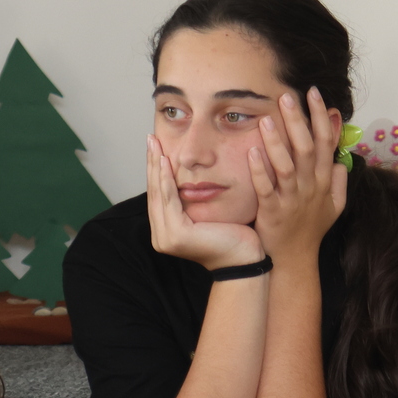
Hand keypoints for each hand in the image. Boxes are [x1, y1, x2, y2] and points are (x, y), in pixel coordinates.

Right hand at [145, 135, 262, 269]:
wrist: (247, 259)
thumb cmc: (235, 236)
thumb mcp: (209, 213)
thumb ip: (194, 201)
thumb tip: (189, 179)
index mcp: (167, 230)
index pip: (160, 194)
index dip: (156, 170)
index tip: (156, 146)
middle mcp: (161, 235)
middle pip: (155, 191)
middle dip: (152, 163)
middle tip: (150, 138)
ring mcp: (166, 237)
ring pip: (159, 193)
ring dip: (156, 166)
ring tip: (154, 144)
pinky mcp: (176, 234)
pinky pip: (170, 200)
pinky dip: (167, 179)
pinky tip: (165, 161)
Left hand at [250, 88, 348, 261]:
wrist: (294, 259)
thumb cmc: (311, 230)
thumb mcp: (334, 206)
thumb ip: (339, 181)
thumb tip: (341, 160)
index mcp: (324, 181)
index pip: (326, 142)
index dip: (321, 117)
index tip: (314, 94)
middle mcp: (311, 187)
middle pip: (308, 148)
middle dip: (299, 121)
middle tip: (287, 97)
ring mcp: (293, 199)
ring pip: (287, 166)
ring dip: (278, 141)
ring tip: (267, 118)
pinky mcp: (273, 212)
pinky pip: (266, 188)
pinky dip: (260, 170)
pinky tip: (252, 152)